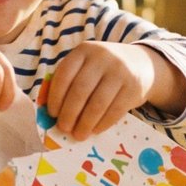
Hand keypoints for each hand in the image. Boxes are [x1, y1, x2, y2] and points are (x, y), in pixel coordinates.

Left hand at [44, 42, 177, 139]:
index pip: (65, 75)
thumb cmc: (102, 69)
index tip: (52, 114)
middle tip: (64, 128)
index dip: (56, 97)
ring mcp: (120, 72)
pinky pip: (115, 110)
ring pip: (98, 103)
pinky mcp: (133, 88)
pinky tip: (94, 130)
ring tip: (78, 134)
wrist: (140, 64)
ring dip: (85, 123)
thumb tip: (45, 107)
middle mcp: (102, 57)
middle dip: (69, 113)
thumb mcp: (85, 66)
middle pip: (80, 90)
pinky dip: (102, 124)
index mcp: (84, 50)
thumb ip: (66, 81)